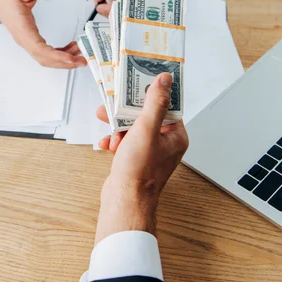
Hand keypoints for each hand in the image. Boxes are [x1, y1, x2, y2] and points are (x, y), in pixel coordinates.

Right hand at [0, 0, 86, 68]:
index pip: (39, 48)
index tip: (71, 59)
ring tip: (81, 54)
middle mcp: (24, 39)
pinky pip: (46, 53)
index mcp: (22, 28)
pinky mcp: (31, 40)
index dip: (56, 56)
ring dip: (64, 60)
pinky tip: (72, 48)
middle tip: (83, 60)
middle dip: (64, 62)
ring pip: (46, 58)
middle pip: (44, 59)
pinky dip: (60, 54)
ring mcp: (27, 41)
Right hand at [94, 73, 188, 243]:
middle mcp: (165, 143)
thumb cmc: (138, 172)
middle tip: (113, 104)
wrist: (123, 201)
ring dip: (117, 127)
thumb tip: (164, 80)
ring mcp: (149, 152)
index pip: (165, 106)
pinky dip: (114, 140)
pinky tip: (107, 144)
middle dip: (126, 113)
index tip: (136, 83)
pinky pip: (125, 142)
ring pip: (132, 128)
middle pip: (146, 115)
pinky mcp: (135, 159)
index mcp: (175, 136)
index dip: (149, 94)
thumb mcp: (146, 130)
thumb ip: (155, 103)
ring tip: (107, 128)